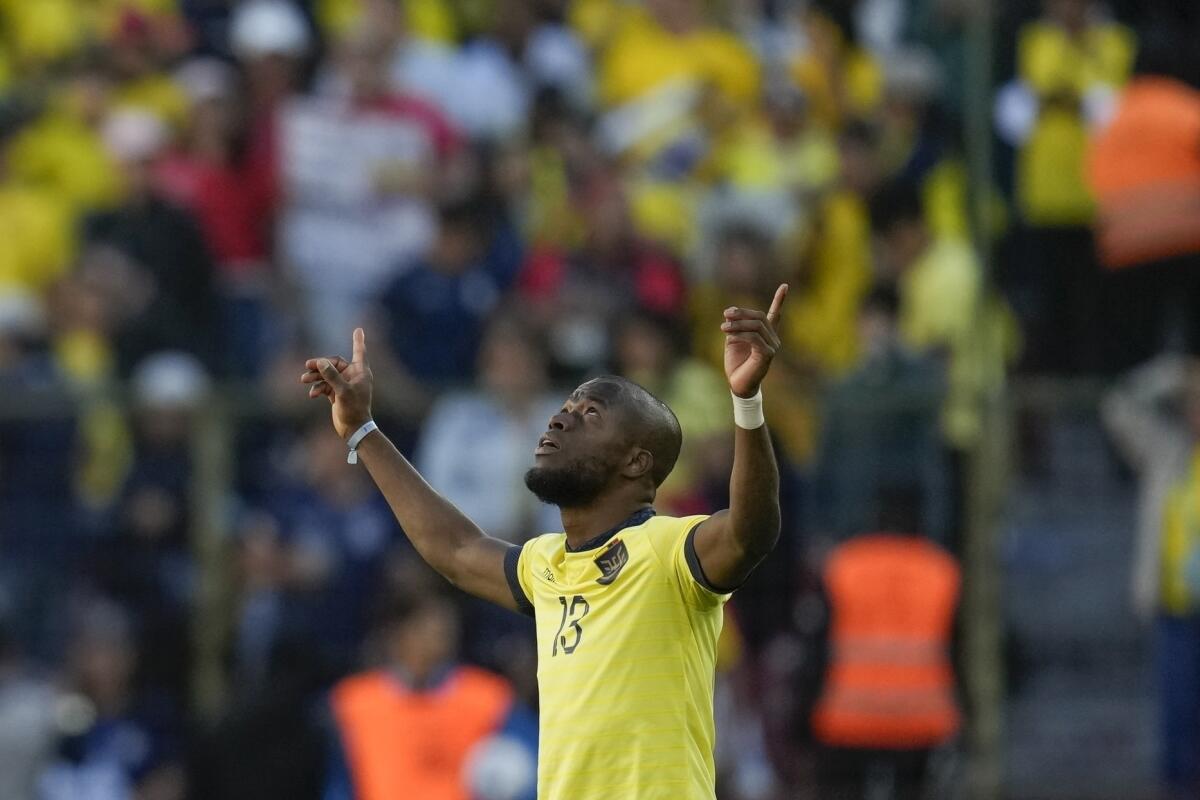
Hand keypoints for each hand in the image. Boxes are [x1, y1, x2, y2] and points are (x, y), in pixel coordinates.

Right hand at [300, 328, 373, 438]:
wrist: (353, 429)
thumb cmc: (354, 410)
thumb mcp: (343, 391)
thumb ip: (332, 375)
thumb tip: (321, 362)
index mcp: (360, 372)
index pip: (359, 352)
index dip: (358, 340)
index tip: (358, 328)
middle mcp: (353, 376)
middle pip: (334, 363)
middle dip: (320, 365)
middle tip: (307, 366)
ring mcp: (344, 384)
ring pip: (327, 374)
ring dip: (315, 376)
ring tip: (304, 379)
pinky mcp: (336, 394)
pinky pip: (324, 385)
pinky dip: (318, 388)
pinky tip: (312, 394)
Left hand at [722, 284, 787, 398]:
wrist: (738, 385)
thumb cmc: (736, 363)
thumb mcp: (732, 340)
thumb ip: (734, 326)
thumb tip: (730, 313)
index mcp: (765, 334)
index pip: (775, 314)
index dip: (780, 300)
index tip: (785, 285)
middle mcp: (772, 339)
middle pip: (759, 317)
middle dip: (742, 313)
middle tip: (725, 315)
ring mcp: (772, 347)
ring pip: (757, 326)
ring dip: (738, 325)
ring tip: (723, 328)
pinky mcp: (768, 355)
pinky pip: (754, 338)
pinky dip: (740, 335)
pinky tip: (729, 338)